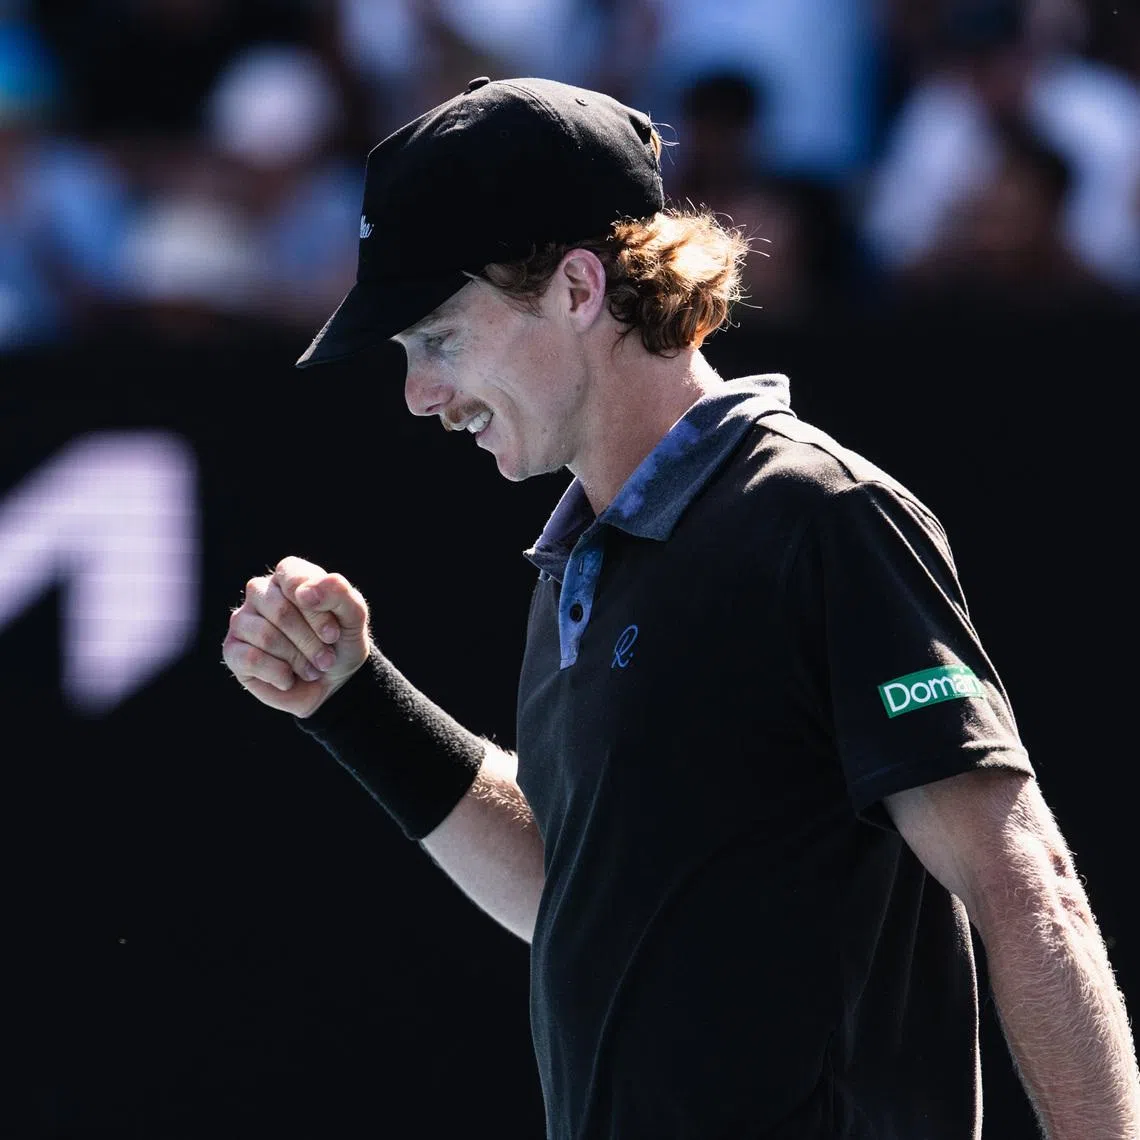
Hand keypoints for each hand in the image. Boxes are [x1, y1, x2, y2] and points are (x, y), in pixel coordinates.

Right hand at [222, 555, 371, 717]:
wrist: (331, 682)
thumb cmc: (339, 642)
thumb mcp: (353, 616)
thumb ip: (339, 593)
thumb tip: (304, 592)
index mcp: (288, 575)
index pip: (294, 579)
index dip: (317, 612)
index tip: (334, 634)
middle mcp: (260, 592)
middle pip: (281, 612)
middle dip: (311, 641)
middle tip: (327, 658)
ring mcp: (242, 620)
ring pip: (266, 636)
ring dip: (298, 660)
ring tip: (312, 669)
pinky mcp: (232, 650)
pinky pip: (251, 659)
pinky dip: (279, 674)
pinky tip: (289, 677)